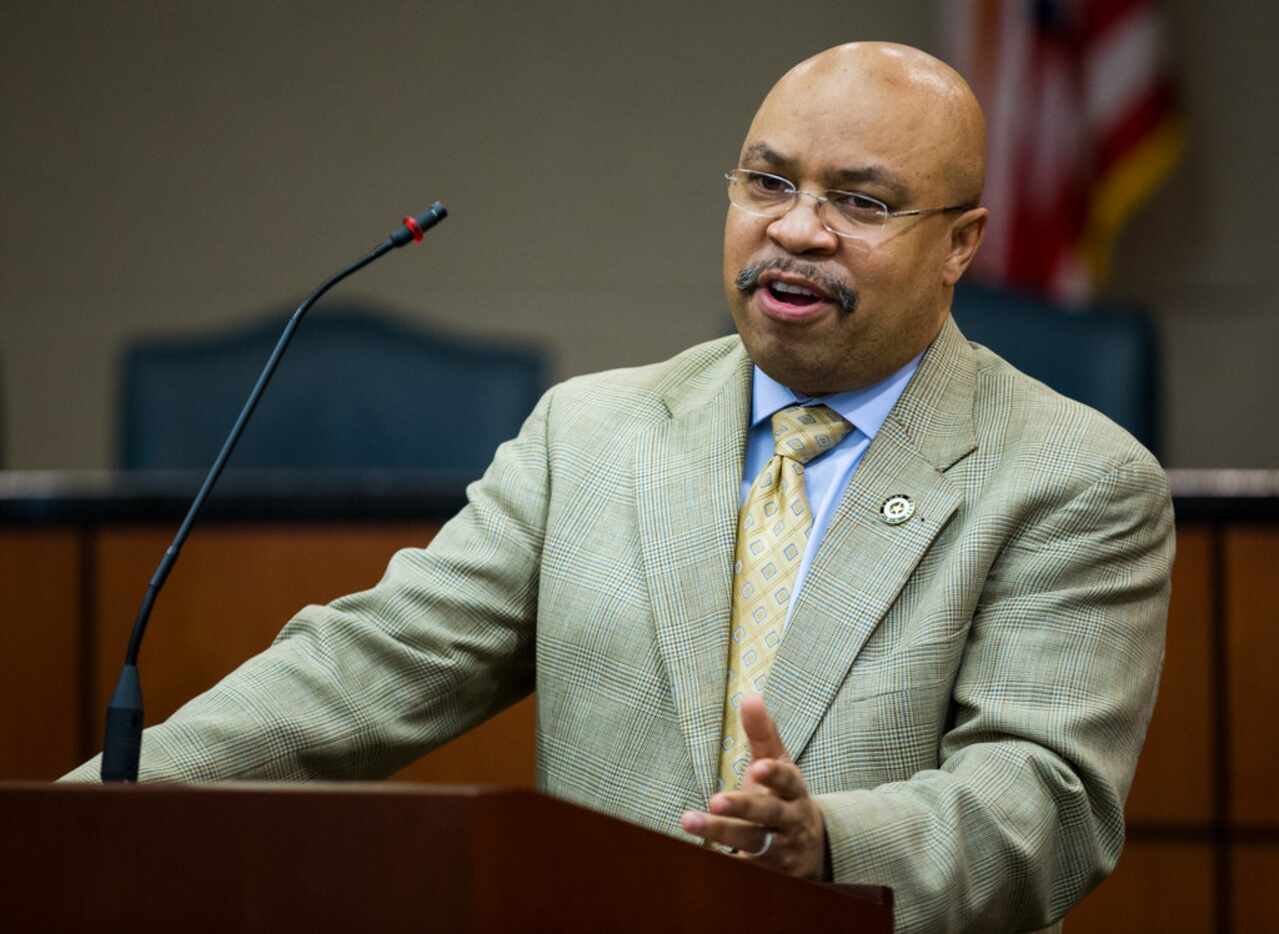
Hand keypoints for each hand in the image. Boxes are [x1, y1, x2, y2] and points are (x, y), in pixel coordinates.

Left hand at [680, 694, 829, 879]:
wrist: (812, 849)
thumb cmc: (785, 796)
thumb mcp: (779, 764)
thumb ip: (763, 733)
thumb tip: (749, 697)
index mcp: (793, 790)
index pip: (788, 780)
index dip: (775, 775)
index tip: (758, 768)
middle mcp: (790, 820)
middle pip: (767, 814)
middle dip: (742, 808)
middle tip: (714, 800)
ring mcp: (781, 849)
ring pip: (753, 844)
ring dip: (721, 835)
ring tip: (689, 821)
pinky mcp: (769, 874)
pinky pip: (746, 871)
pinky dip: (726, 866)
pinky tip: (698, 857)